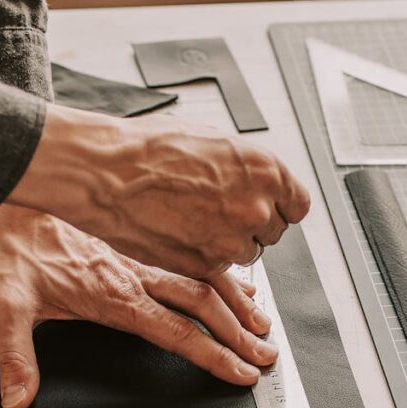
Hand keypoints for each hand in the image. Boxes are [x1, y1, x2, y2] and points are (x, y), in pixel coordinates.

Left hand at [0, 205, 277, 407]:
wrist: (19, 193)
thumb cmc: (14, 246)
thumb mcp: (6, 303)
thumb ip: (15, 356)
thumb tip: (15, 400)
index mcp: (114, 295)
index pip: (175, 332)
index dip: (212, 355)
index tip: (240, 371)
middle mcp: (135, 276)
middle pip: (201, 307)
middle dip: (238, 335)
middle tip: (266, 355)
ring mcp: (140, 259)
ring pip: (203, 281)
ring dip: (236, 304)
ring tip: (263, 324)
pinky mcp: (137, 245)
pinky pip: (190, 261)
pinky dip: (219, 275)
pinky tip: (235, 284)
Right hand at [8, 106, 309, 278]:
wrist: (108, 173)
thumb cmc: (148, 150)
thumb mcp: (212, 140)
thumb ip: (242, 166)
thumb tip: (252, 178)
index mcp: (265, 170)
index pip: (297, 204)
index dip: (278, 206)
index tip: (267, 208)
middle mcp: (256, 206)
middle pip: (273, 231)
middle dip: (250, 224)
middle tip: (216, 211)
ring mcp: (232, 240)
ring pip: (247, 253)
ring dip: (228, 243)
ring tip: (193, 221)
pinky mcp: (206, 265)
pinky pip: (219, 268)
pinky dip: (204, 256)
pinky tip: (180, 234)